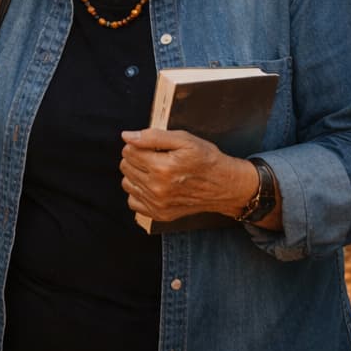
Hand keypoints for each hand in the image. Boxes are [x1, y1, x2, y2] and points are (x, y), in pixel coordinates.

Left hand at [119, 127, 253, 221]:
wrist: (224, 186)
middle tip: (155, 157)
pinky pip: (133, 201)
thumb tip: (127, 136)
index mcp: (162, 168)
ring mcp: (158, 204)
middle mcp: (157, 188)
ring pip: (127, 183)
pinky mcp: (159, 214)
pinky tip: (152, 185)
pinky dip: (138, 192)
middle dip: (136, 157)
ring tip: (153, 170)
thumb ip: (153, 136)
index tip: (151, 146)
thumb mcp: (185, 140)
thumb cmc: (206, 160)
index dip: (137, 144)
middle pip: (126, 166)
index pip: (128, 151)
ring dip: (135, 174)